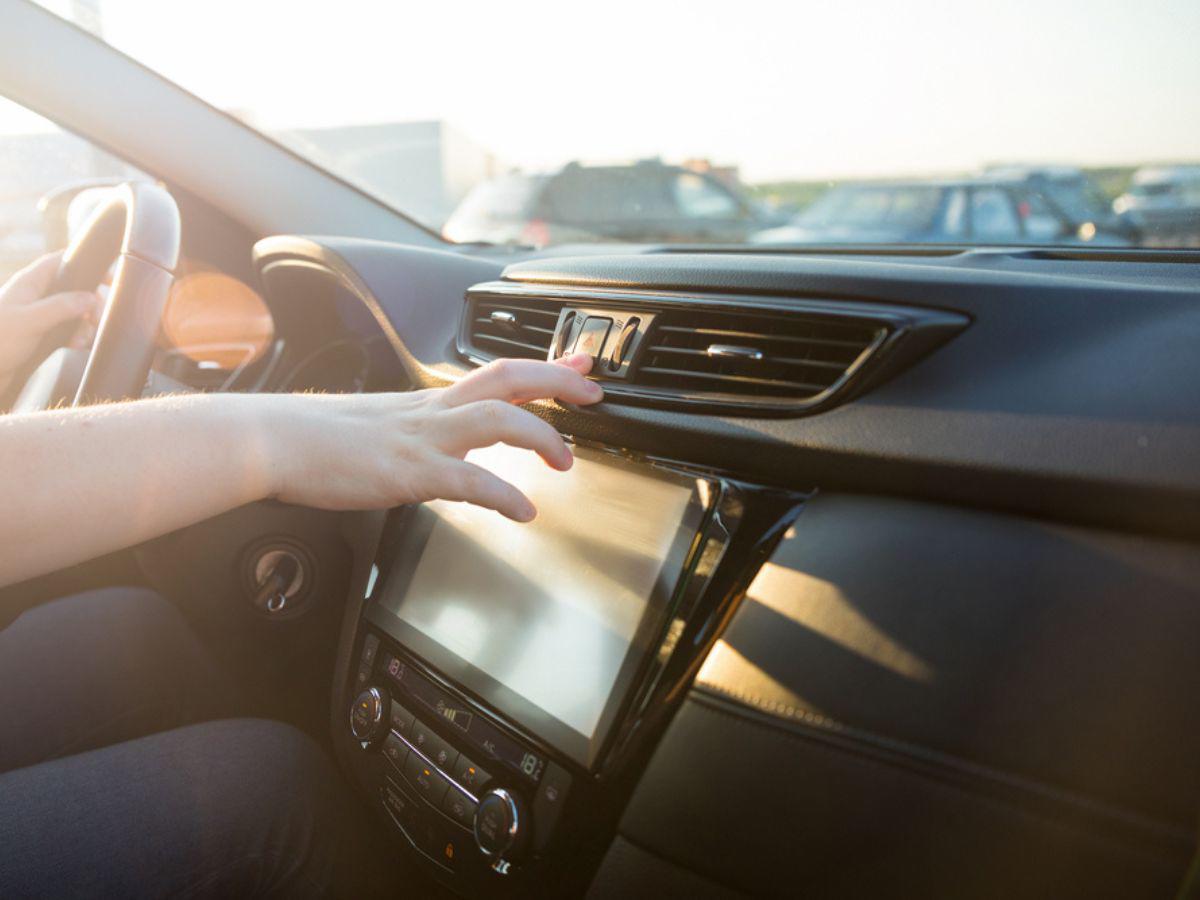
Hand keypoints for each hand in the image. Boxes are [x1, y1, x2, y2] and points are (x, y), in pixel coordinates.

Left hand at [0, 252, 100, 396]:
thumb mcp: (30, 322)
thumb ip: (60, 307)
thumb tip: (90, 298)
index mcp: (29, 284)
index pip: (61, 262)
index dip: (85, 265)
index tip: (109, 278)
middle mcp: (34, 296)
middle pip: (73, 289)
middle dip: (90, 304)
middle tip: (97, 319)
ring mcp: (37, 315)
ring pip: (72, 311)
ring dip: (84, 324)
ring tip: (83, 339)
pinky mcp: (39, 333)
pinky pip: (67, 329)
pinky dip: (77, 336)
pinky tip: (78, 345)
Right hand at [269, 353, 603, 520]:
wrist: (273, 440)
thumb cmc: (319, 437)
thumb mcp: (382, 425)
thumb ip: (420, 432)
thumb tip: (443, 447)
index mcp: (429, 402)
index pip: (498, 373)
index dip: (545, 367)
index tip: (580, 364)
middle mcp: (433, 411)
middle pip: (508, 378)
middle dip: (558, 381)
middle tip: (594, 390)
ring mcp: (422, 438)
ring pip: (497, 419)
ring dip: (541, 436)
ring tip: (567, 461)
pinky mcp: (407, 472)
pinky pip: (468, 480)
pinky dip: (503, 495)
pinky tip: (524, 510)